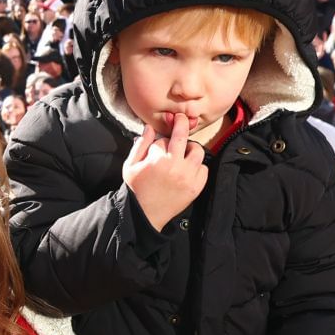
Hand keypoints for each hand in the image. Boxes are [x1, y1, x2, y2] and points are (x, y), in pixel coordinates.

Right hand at [122, 113, 209, 231]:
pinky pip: (204, 169)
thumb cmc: (136, 189)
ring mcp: (188, 177)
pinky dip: (197, 167)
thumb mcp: (131, 165)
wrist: (144, 214)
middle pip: (184, 136)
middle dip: (182, 124)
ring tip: (183, 154)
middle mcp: (175, 166)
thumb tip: (149, 127)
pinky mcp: (195, 188)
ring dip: (190, 149)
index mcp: (158, 160)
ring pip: (198, 151)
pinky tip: (187, 170)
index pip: (163, 139)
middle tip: (182, 119)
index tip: (158, 144)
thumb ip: (140, 144)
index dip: (159, 142)